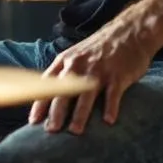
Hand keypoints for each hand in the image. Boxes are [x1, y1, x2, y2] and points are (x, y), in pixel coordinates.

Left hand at [29, 16, 162, 134]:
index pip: (47, 84)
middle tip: (51, 130)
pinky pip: (113, 93)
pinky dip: (110, 107)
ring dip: (80, 114)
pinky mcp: (118, 74)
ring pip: (86, 94)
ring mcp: (99, 70)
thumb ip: (63, 73)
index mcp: (66, 61)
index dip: (40, 103)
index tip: (33, 121)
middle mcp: (79, 65)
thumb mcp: (75, 55)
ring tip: (75, 131)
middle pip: (64, 91)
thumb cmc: (99, 48)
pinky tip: (108, 120)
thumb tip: (47, 96)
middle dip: (56, 112)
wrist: (129, 32)